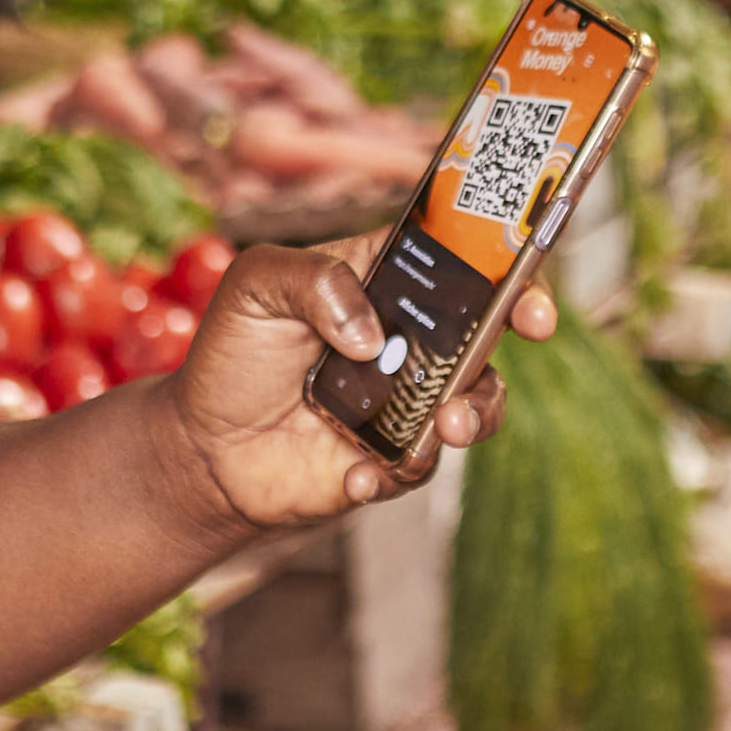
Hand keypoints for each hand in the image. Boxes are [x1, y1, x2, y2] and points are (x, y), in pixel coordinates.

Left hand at [165, 230, 544, 527]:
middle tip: (529, 329)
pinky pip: (422, 465)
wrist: (202, 448)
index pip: (456, 255)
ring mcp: (405, 399)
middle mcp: (407, 337)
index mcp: (382, 280)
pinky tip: (353, 475)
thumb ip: (314, 282)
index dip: (502, 255)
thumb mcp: (255, 286)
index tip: (522, 264)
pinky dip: (396, 471)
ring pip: (476, 400)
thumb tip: (370, 334)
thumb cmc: (231, 353)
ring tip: (444, 426)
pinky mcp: (392, 456)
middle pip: (487, 324)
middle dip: (520, 323)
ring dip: (474, 412)